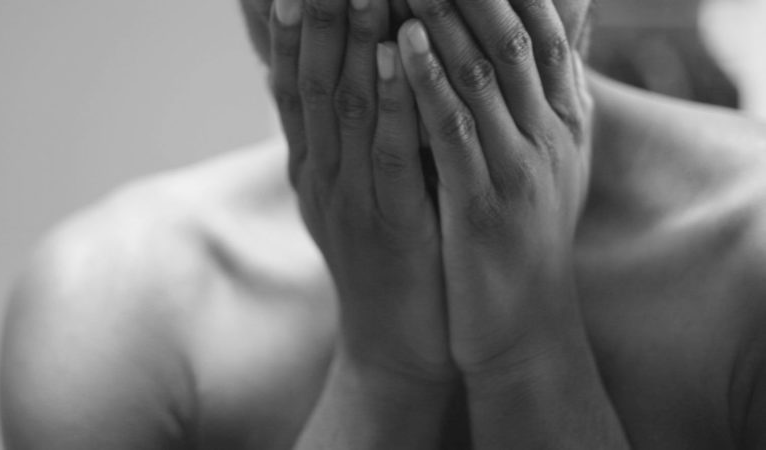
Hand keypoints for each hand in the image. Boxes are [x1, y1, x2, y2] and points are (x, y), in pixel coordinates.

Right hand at [269, 0, 454, 382]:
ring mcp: (348, 198)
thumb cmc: (385, 258)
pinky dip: (393, 100)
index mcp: (310, 166)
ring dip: (354, 42)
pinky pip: (388, 151)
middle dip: (319, 19)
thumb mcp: (352, 193)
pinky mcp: (387, 221)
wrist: (394, 341)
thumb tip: (339, 83)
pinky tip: (401, 57)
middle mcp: (319, 175)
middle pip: (313, 83)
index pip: (293, 84)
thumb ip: (344, 142)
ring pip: (346, 106)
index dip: (290, 31)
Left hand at [396, 0, 593, 374]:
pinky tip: (402, 46)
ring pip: (483, 75)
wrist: (522, 323)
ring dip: (444, 20)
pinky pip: (454, 131)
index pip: (544, 30)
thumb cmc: (522, 235)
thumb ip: (538, 99)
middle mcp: (553, 135)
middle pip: (514, 39)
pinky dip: (427, 84)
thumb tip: (534, 37)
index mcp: (566, 121)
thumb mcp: (543, 162)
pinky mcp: (485, 204)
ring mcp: (521, 169)